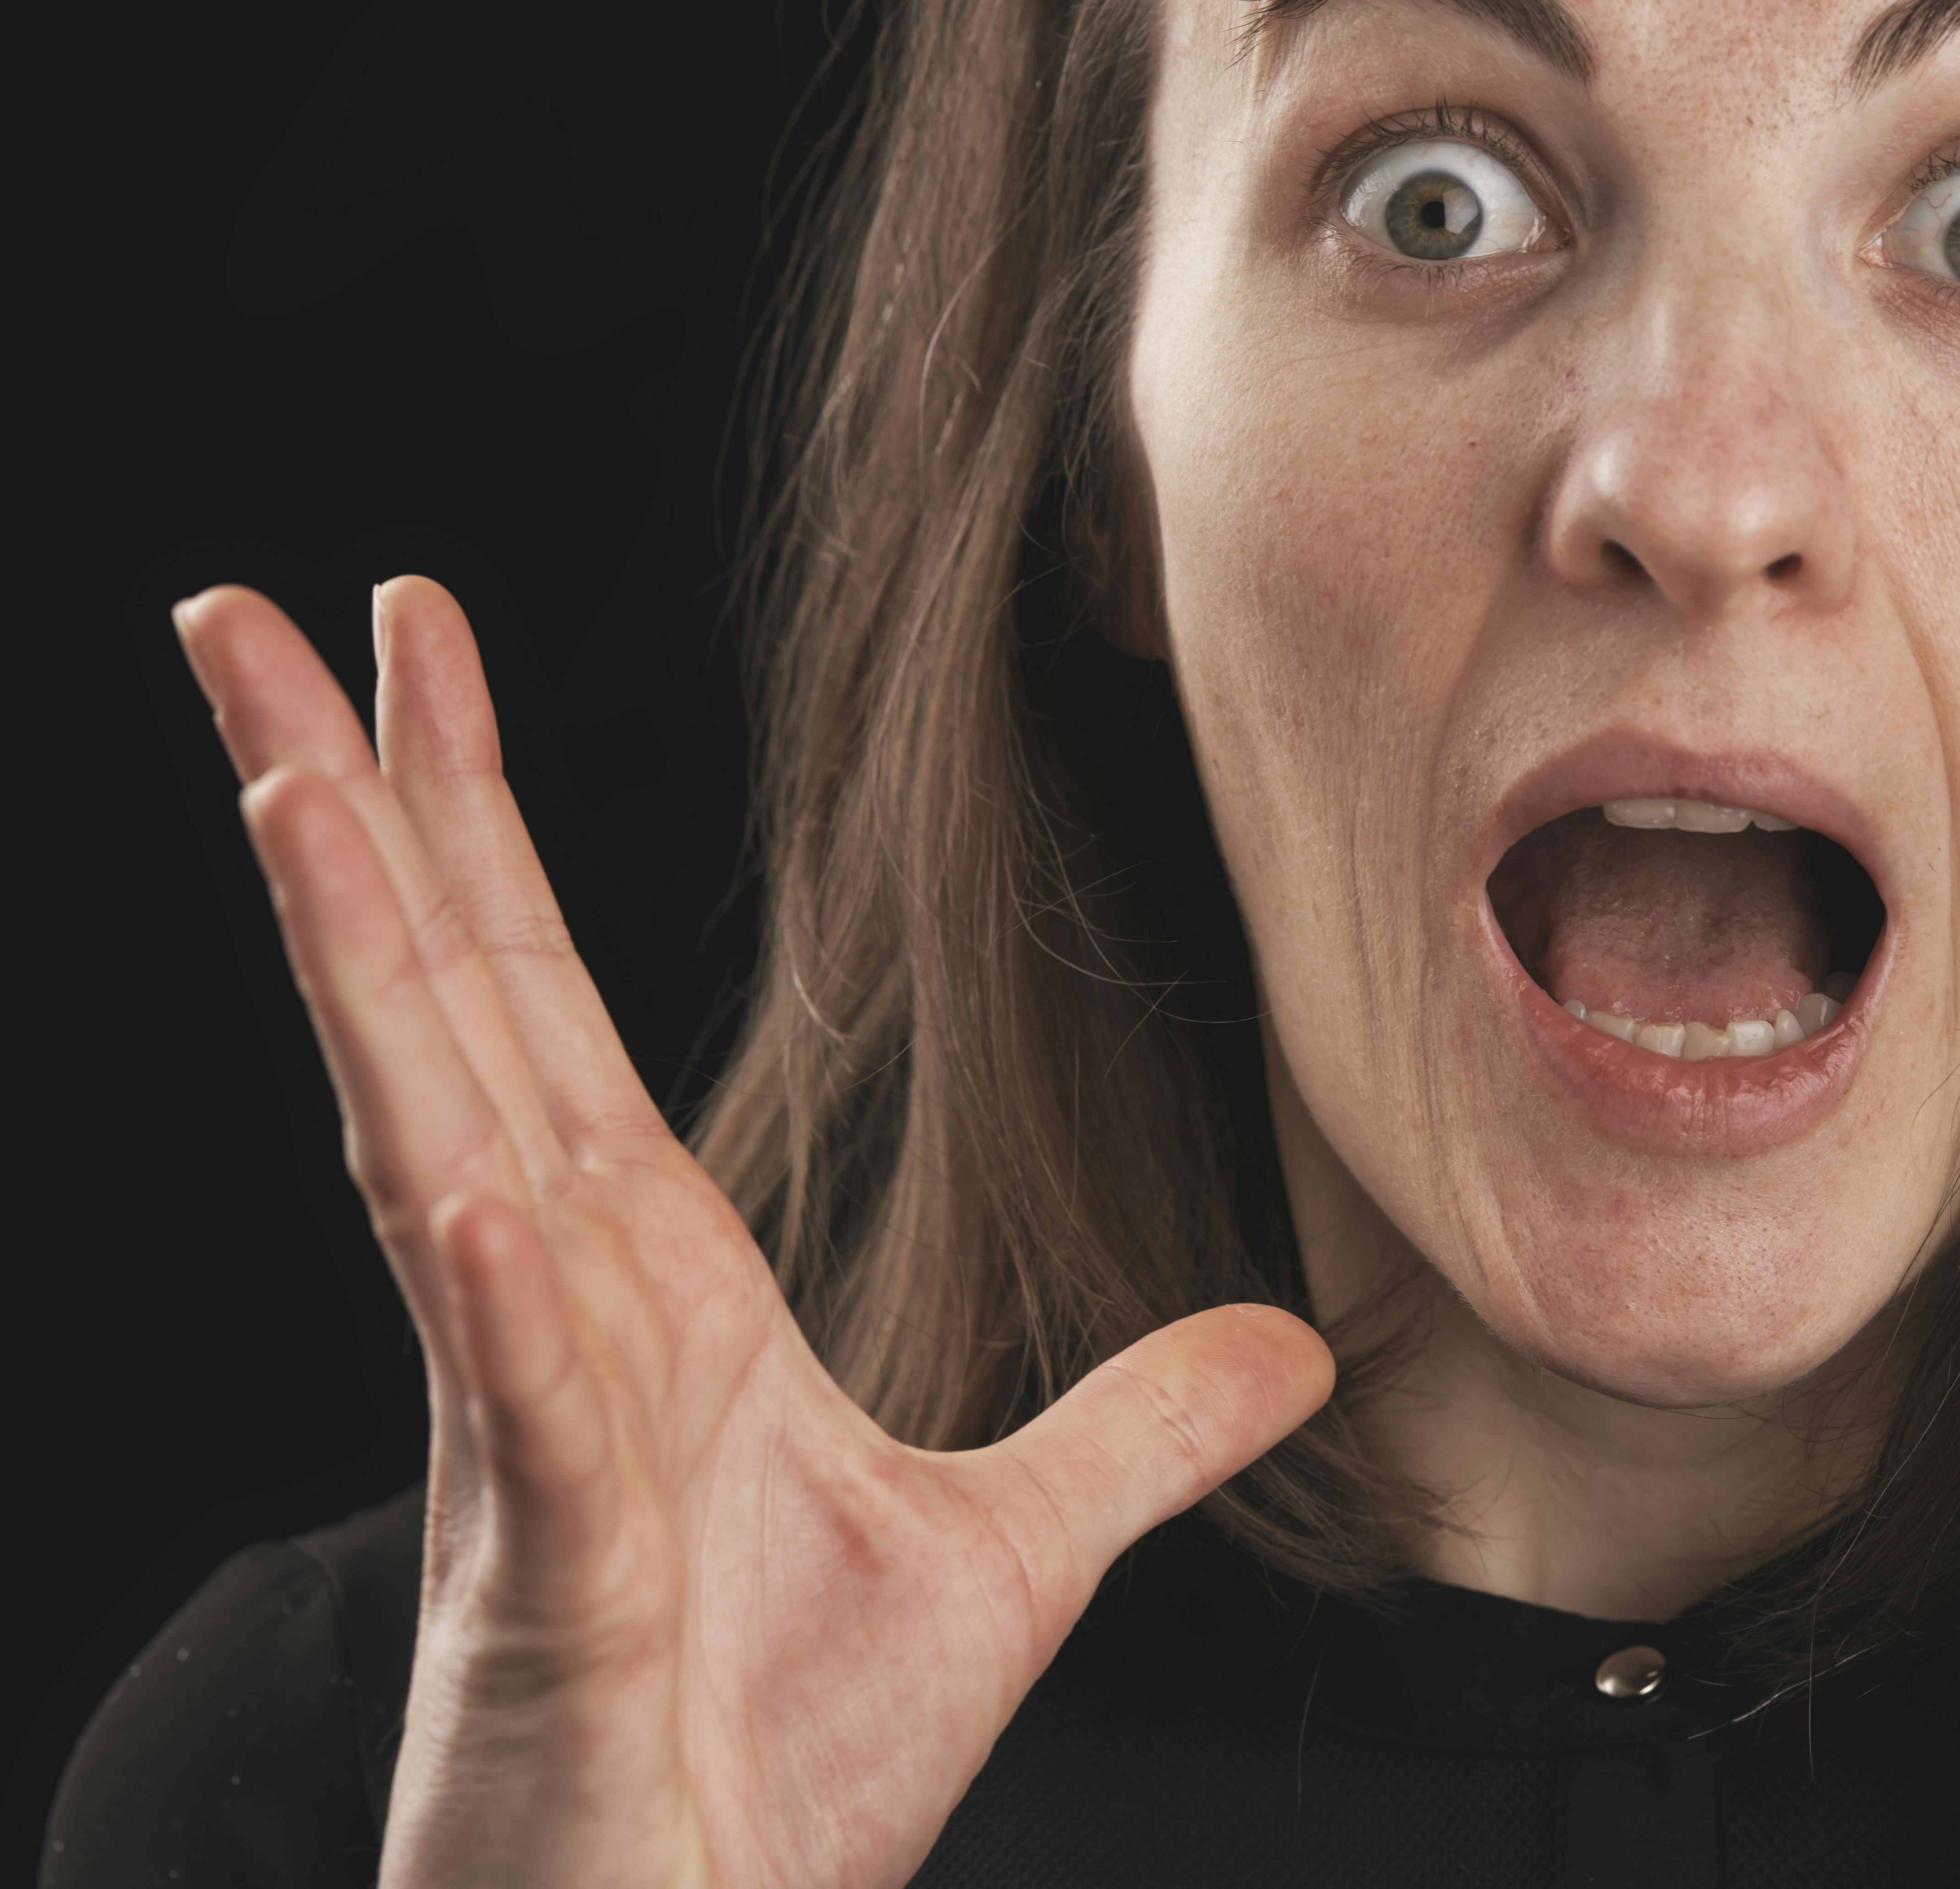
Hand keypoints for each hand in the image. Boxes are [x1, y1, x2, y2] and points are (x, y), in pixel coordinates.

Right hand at [174, 579, 1333, 1888]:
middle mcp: (548, 1324)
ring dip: (367, 977)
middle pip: (439, 1018)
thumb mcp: (1006, 1555)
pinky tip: (467, 1179)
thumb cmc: (777, 1767)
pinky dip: (491, 1291)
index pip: (539, 1005)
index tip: (414, 654)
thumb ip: (1134, 1431)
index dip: (471, 827)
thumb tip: (1285, 1345)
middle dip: (344, 814)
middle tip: (246, 621)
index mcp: (637, 1289)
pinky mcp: (551, 1584)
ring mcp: (528, 1445)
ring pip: (428, 1153)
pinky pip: (522, 1403)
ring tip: (301, 791)